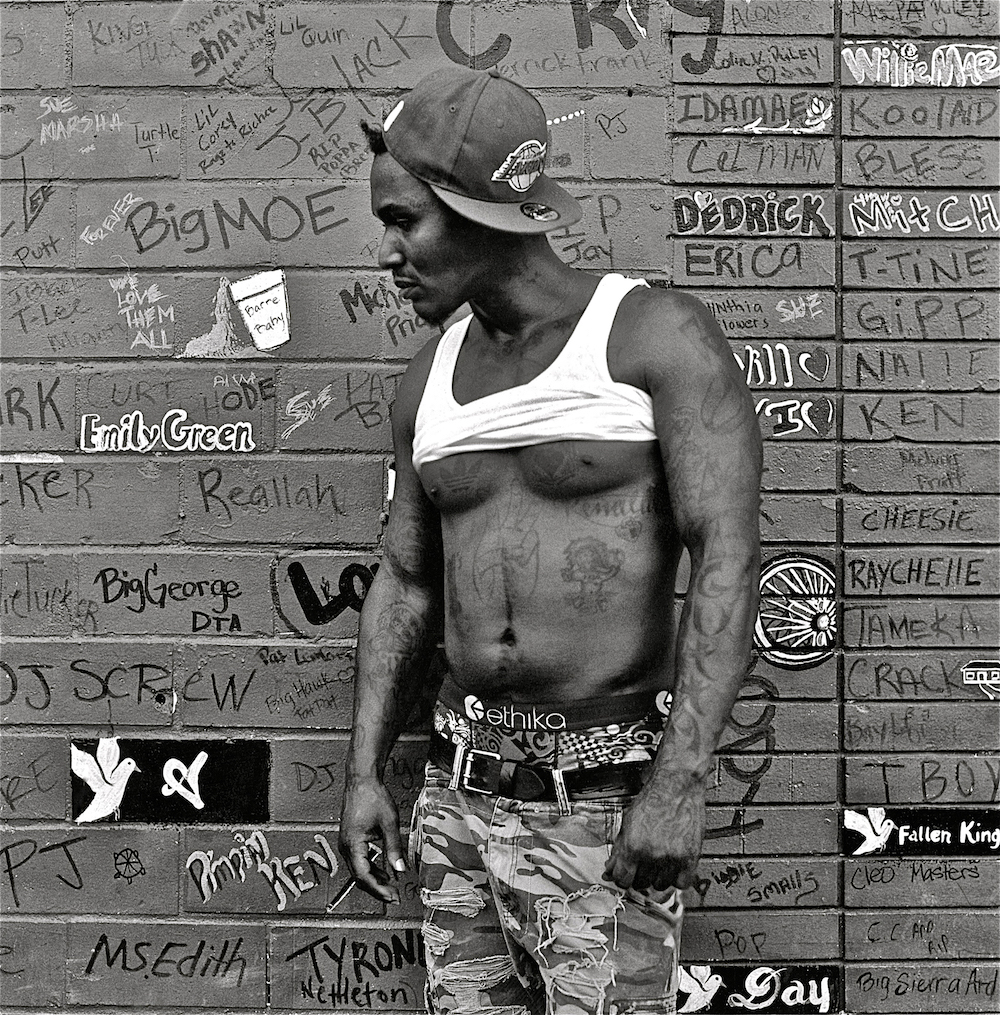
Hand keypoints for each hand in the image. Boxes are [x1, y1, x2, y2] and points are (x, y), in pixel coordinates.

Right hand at [338, 777, 405, 902]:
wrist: (361, 780)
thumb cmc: (373, 797)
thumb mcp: (389, 823)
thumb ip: (394, 848)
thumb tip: (400, 870)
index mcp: (353, 844)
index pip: (364, 876)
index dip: (378, 890)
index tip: (393, 896)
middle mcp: (345, 846)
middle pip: (359, 877)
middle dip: (377, 888)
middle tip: (395, 896)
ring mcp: (346, 843)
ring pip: (359, 870)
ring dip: (374, 879)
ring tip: (391, 886)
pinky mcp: (350, 839)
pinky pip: (359, 860)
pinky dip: (371, 868)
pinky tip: (383, 871)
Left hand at [603, 774, 705, 893]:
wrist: (677, 784)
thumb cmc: (653, 798)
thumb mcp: (627, 821)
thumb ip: (618, 848)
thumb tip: (610, 869)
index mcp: (633, 845)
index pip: (622, 879)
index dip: (621, 877)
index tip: (625, 874)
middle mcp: (652, 854)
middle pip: (640, 883)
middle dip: (638, 875)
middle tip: (641, 863)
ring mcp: (672, 858)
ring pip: (660, 885)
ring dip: (657, 877)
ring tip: (657, 861)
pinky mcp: (691, 857)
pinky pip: (682, 883)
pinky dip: (677, 878)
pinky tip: (672, 866)